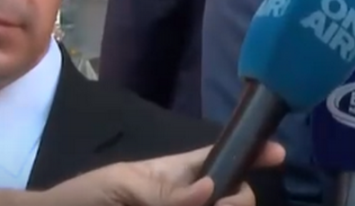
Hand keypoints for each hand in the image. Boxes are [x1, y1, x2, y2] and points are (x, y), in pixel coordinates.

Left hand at [38, 142, 285, 205]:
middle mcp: (183, 198)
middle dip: (238, 200)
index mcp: (172, 176)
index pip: (218, 158)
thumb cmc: (77, 201)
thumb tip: (210, 190)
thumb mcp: (118, 189)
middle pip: (231, 196)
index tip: (276, 155)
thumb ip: (164, 193)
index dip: (249, 153)